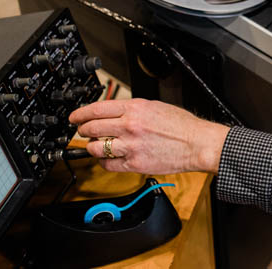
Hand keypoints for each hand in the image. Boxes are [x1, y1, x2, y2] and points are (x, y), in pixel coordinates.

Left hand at [69, 99, 229, 174]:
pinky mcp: (134, 164)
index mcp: (135, 108)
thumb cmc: (181, 125)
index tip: (75, 117)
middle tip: (82, 131)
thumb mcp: (155, 106)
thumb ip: (132, 109)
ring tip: (97, 145)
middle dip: (83, 130)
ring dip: (93, 147)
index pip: (97, 109)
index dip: (80, 114)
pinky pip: (108, 164)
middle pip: (92, 128)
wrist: (197, 143)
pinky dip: (104, 161)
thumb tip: (112, 114)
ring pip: (96, 148)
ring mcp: (130, 146)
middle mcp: (129, 126)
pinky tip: (108, 158)